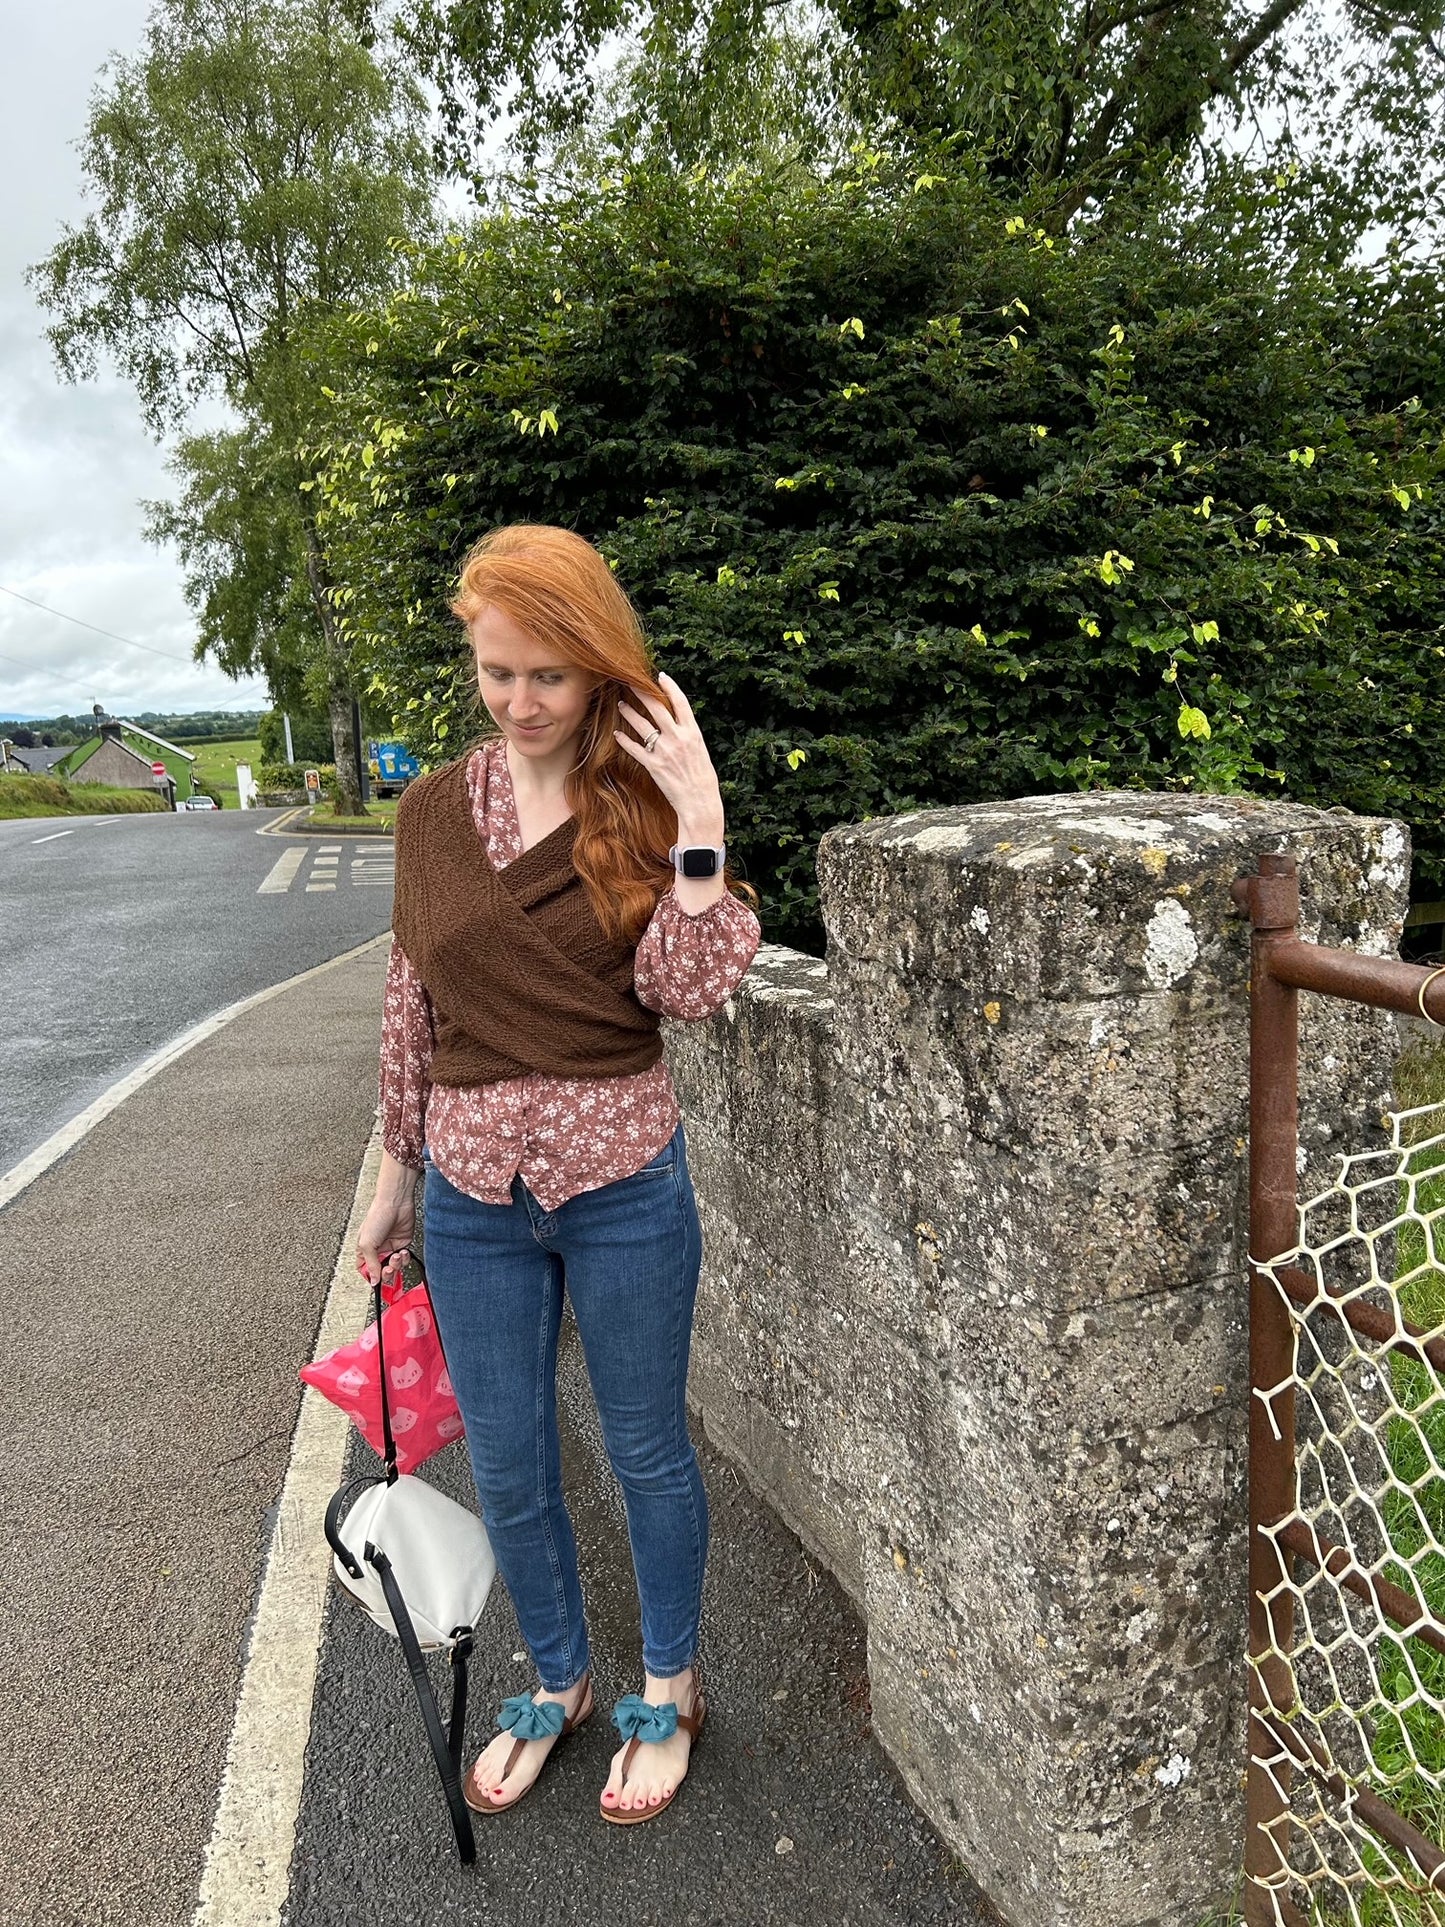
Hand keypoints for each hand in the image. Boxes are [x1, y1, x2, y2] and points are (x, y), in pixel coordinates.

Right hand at [356, 1186, 415, 1290]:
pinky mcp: (402, 1244)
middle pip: (382, 1272)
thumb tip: (374, 1281)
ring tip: (396, 1255)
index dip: (372, 1276)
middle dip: (386, 1273)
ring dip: (397, 1264)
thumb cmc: (377, 1218)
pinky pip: (404, 1259)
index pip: (366, 1271)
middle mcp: (377, 1250)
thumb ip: (371, 1264)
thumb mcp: (367, 1244)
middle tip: (389, 1268)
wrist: (395, 1204)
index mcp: (364, 1250)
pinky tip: (403, 1251)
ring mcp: (390, 1247)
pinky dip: (405, 1258)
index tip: (377, 1279)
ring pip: (394, 1267)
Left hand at [614, 672, 724, 838]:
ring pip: (642, 725)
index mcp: (693, 733)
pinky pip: (634, 749)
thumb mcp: (700, 750)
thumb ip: (688, 735)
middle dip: (642, 693)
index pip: (680, 702)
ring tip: (621, 704)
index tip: (660, 676)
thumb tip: (678, 724)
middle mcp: (678, 738)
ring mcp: (664, 751)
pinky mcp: (653, 765)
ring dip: (629, 713)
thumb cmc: (703, 779)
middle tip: (630, 682)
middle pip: (657, 708)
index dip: (670, 687)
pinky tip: (617, 734)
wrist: (699, 802)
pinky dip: (624, 741)